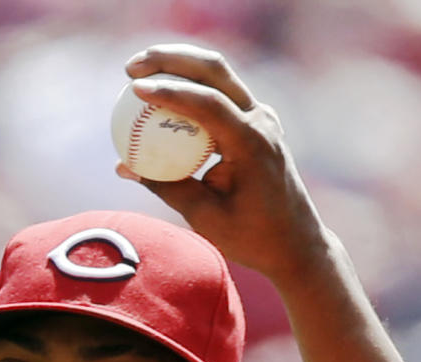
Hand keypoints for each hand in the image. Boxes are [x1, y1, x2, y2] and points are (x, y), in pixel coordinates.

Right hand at [118, 43, 325, 281]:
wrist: (296, 243)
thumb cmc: (253, 237)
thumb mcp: (206, 217)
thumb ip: (166, 187)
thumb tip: (124, 166)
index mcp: (252, 143)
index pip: (208, 103)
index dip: (170, 91)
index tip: (135, 89)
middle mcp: (260, 121)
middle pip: (214, 71)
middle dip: (170, 60)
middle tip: (130, 69)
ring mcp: (261, 118)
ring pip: (218, 75)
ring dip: (179, 67)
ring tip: (138, 73)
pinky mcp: (256, 123)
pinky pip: (220, 96)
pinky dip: (190, 89)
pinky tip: (162, 93)